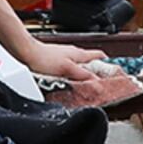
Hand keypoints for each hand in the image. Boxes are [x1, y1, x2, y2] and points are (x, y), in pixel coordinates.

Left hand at [22, 40, 142, 102]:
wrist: (25, 54)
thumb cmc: (43, 57)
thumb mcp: (67, 68)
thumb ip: (83, 75)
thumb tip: (97, 83)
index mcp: (80, 54)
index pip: (101, 57)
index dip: (110, 65)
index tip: (117, 74)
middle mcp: (74, 55)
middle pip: (92, 65)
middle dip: (98, 75)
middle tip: (102, 87)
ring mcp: (65, 59)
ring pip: (81, 69)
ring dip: (85, 78)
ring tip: (87, 90)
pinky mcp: (56, 64)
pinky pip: (70, 72)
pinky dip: (74, 79)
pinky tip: (70, 87)